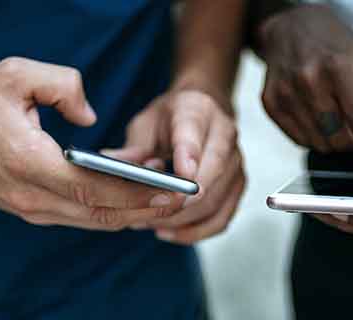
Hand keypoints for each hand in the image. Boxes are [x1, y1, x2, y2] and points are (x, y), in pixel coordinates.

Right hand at [0, 57, 182, 230]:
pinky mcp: (36, 212)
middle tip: (183, 196)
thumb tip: (92, 116)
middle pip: (100, 212)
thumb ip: (61, 84)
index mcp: (27, 163)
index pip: (91, 188)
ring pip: (94, 220)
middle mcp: (32, 196)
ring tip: (167, 193)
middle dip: (145, 208)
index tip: (169, 188)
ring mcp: (34, 210)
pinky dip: (112, 210)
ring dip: (133, 212)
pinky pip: (83, 216)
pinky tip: (136, 195)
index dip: (134, 192)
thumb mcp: (13, 75)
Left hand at [102, 87, 245, 243]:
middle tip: (146, 213)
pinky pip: (221, 218)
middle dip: (179, 200)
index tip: (178, 176)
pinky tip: (169, 231)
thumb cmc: (170, 119)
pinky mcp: (238, 185)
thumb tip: (114, 165)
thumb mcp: (145, 123)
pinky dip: (195, 231)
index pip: (194, 134)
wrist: (202, 111)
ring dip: (181, 219)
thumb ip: (134, 147)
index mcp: (198, 111)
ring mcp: (236, 162)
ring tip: (150, 224)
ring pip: (215, 202)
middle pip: (210, 175)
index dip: (187, 157)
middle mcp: (225, 135)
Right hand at [256, 4, 352, 186]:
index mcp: (340, 68)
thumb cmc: (338, 48)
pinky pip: (300, 141)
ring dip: (334, 139)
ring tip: (333, 110)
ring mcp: (285, 93)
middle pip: (340, 139)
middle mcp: (308, 80)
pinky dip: (314, 136)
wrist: (292, 28)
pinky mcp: (270, 104)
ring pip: (320, 145)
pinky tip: (315, 112)